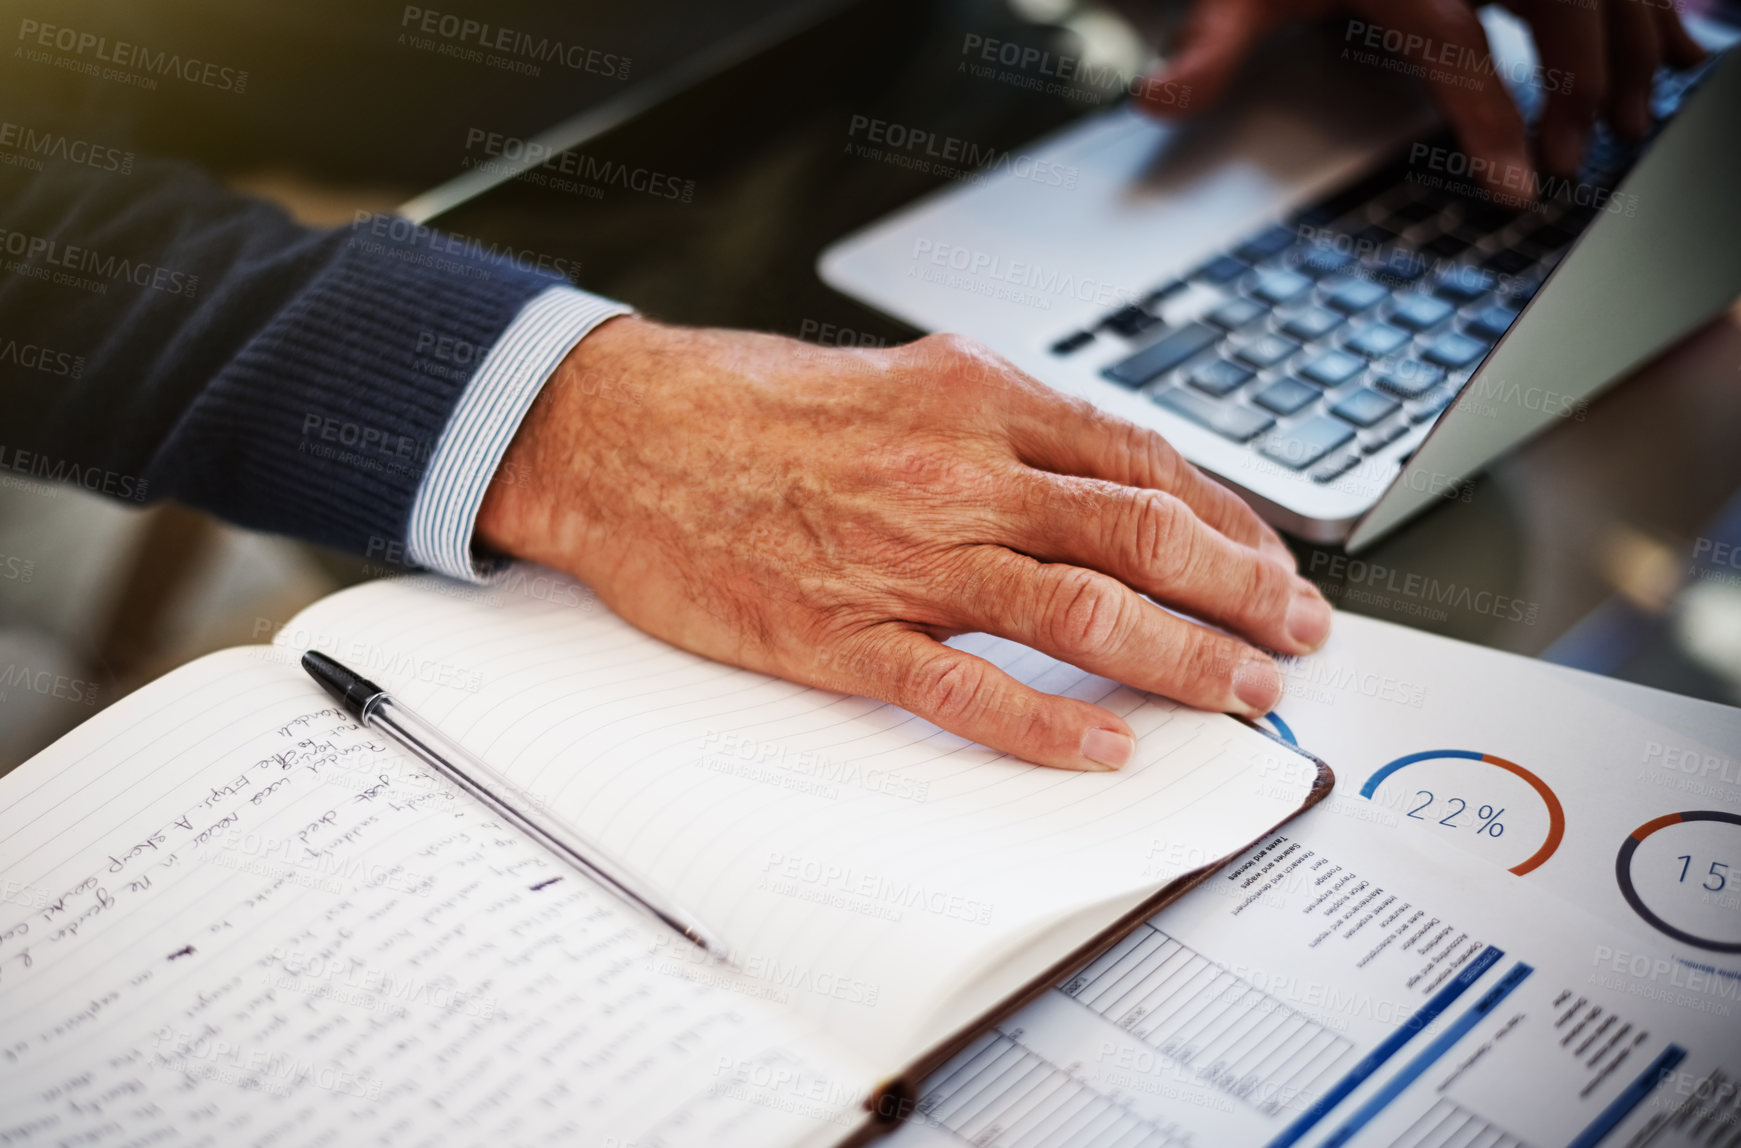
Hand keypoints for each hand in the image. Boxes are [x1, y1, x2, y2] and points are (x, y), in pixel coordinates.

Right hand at [477, 317, 1330, 771]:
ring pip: (1079, 612)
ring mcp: (903, 559)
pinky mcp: (842, 635)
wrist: (615, 433)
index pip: (1138, 462)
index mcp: (972, 401)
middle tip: (1296, 634)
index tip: (1269, 559)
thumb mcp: (891, 377)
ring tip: (1243, 694)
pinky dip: (1045, 723)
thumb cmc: (742, 403)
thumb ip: (989, 422)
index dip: (1225, 519)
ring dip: (1181, 658)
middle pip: (1139, 536)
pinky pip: (965, 689)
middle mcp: (957, 474)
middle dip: (1240, 591)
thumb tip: (1083, 467)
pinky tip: (1104, 748)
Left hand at [1136, 0, 1703, 192]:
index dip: (1492, 116)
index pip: (1459, 46)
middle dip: (1580, 82)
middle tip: (1578, 158)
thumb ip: (1210, 45)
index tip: (1519, 183)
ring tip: (1635, 120)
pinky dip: (1649, 7)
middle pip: (1560, 2)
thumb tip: (1155, 102)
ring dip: (1629, 46)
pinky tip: (1675, 51)